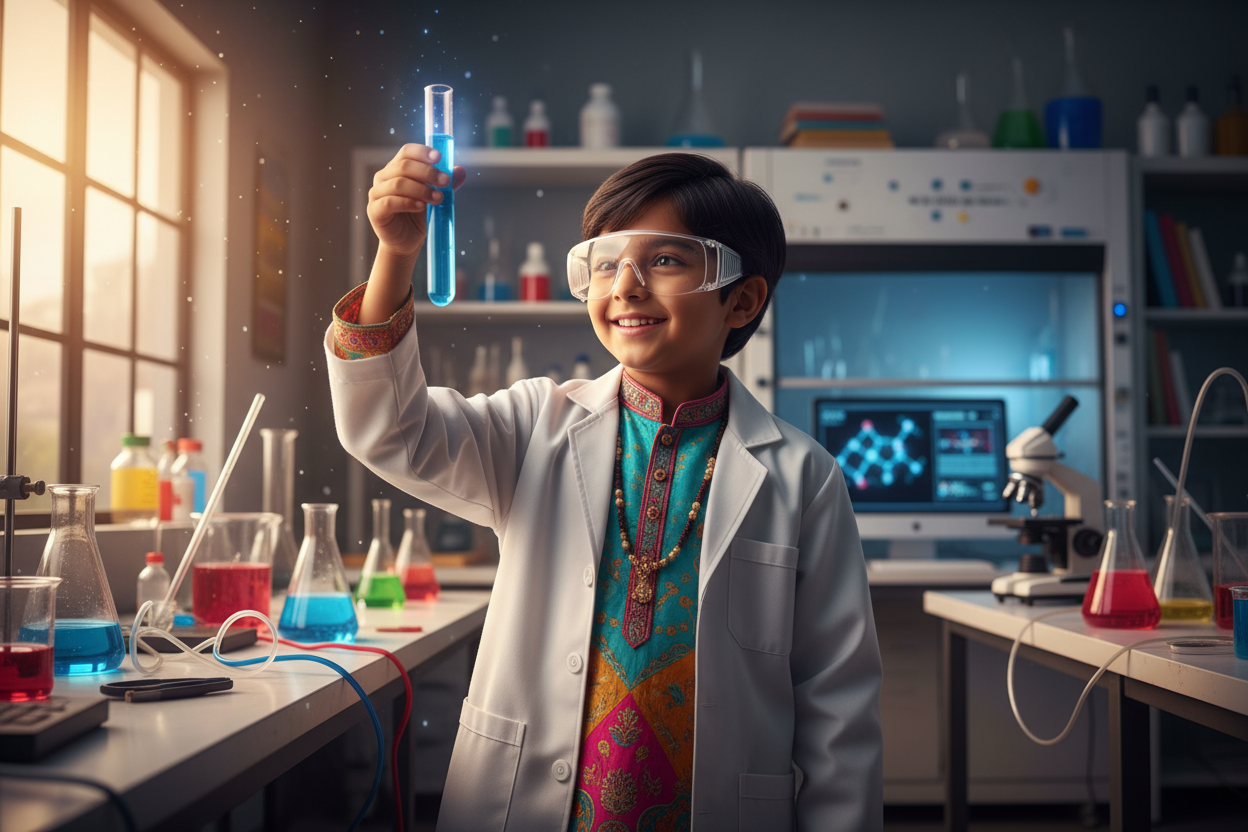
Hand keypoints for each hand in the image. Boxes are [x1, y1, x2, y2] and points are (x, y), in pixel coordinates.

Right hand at [367, 143, 466, 258]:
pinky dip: (408, 202)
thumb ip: (444, 184)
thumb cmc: (417, 216)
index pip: (406, 152)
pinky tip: (421, 207)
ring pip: (398, 183)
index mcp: (396, 169)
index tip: (439, 157)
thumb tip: (460, 170)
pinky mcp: (375, 211)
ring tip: (438, 198)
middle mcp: (383, 178)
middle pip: (404, 166)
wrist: (405, 242)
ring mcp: (376, 194)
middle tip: (445, 181)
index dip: (422, 152)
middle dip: (428, 172)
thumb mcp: (433, 197)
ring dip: (421, 189)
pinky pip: (390, 202)